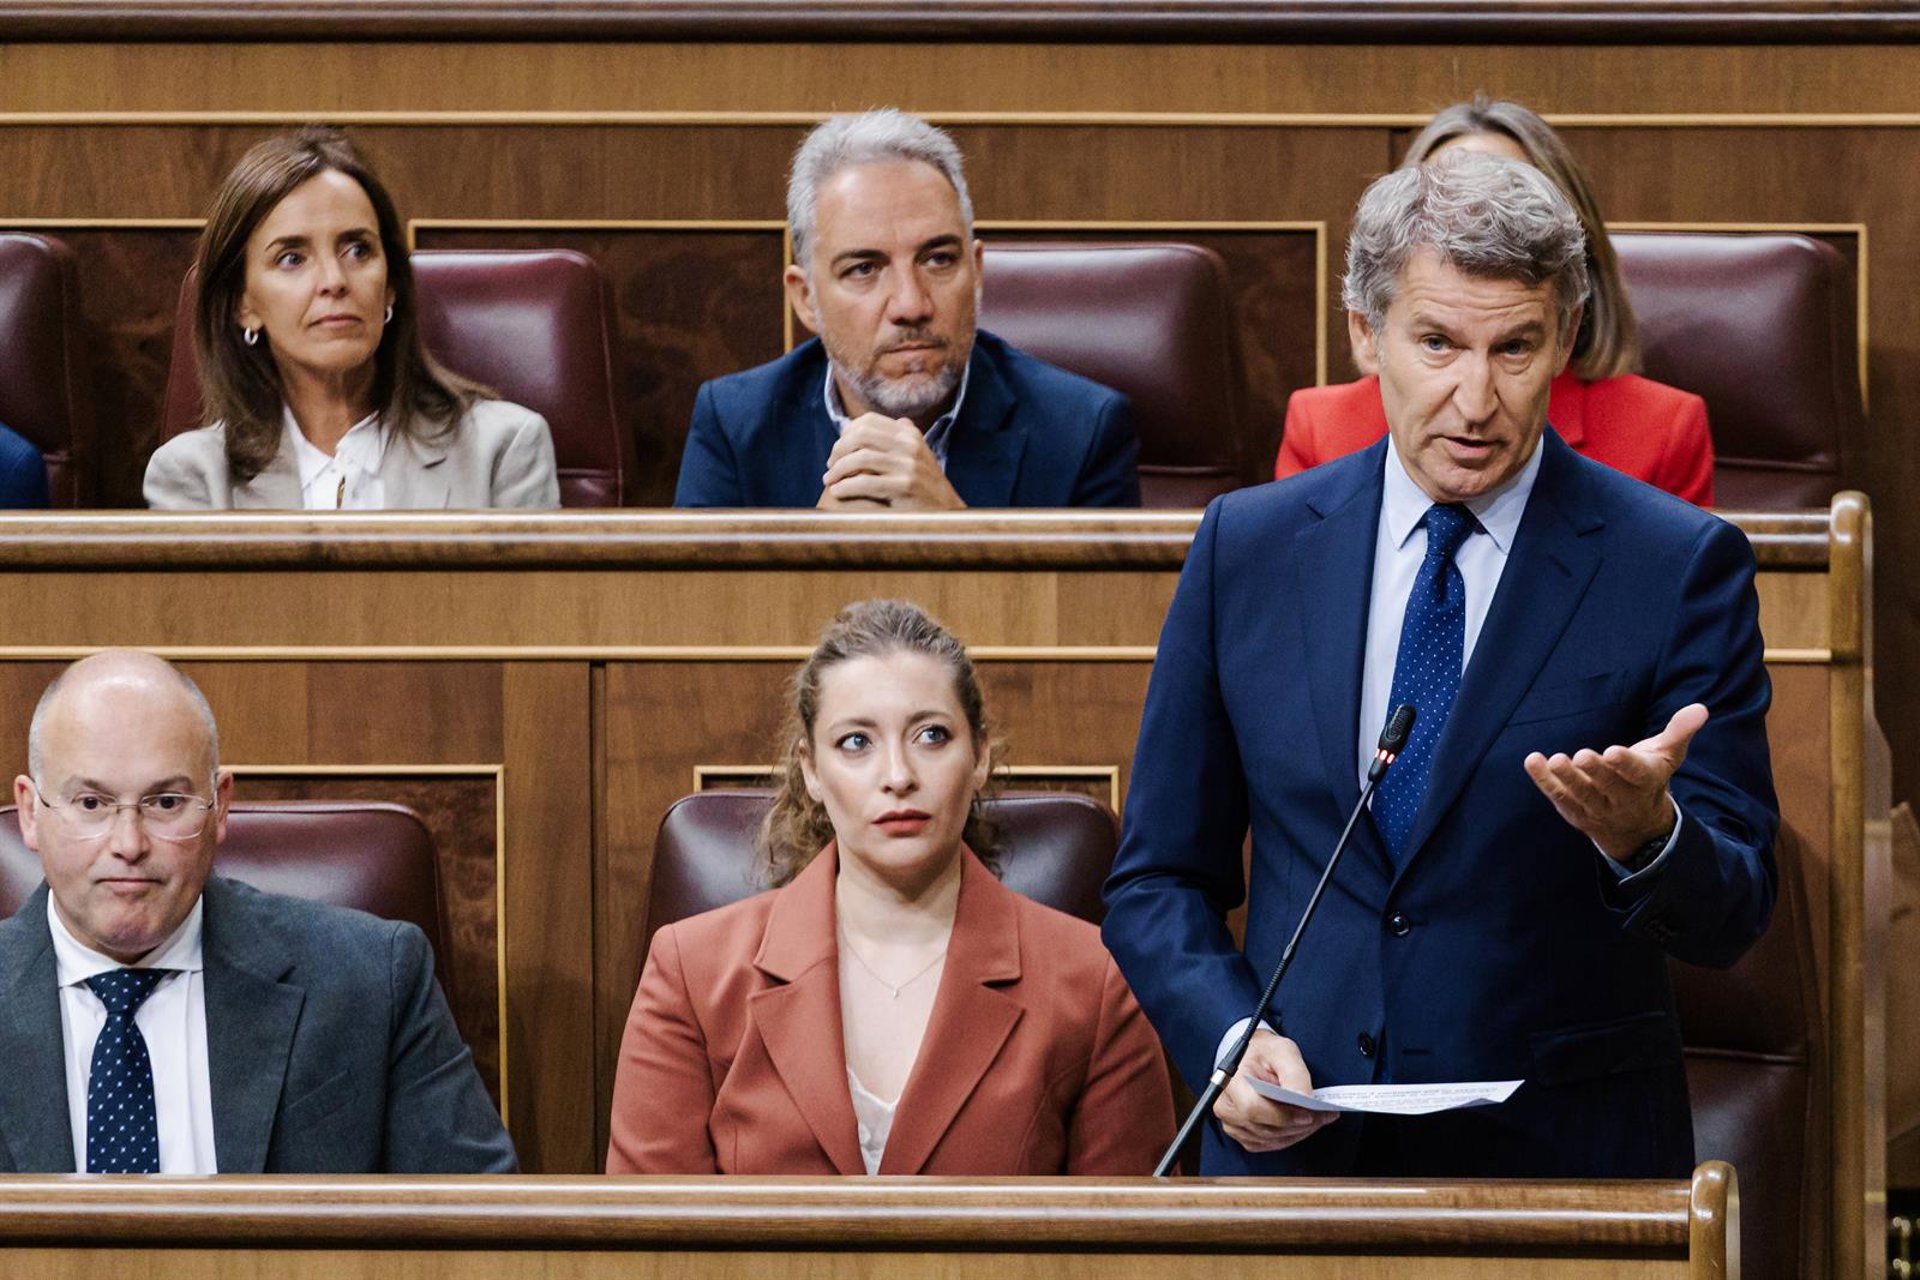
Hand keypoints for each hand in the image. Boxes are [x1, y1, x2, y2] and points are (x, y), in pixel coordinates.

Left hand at [817, 414, 965, 511]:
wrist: (947, 513)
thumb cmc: (926, 486)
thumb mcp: (920, 455)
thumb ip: (906, 439)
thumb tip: (898, 421)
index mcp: (909, 434)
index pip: (869, 421)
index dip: (846, 433)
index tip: (838, 450)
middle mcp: (909, 445)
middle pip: (860, 436)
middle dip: (838, 450)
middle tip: (830, 466)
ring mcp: (907, 465)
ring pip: (859, 458)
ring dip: (838, 470)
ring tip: (829, 481)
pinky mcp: (903, 487)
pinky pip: (864, 483)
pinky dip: (845, 487)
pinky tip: (837, 492)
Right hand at [1212, 1029, 1337, 1152]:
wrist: (1253, 1057)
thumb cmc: (1265, 1052)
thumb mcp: (1283, 1051)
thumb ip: (1294, 1074)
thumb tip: (1306, 1100)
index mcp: (1230, 1081)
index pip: (1253, 1108)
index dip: (1282, 1116)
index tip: (1309, 1115)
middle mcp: (1225, 1105)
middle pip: (1263, 1128)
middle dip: (1297, 1126)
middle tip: (1323, 1116)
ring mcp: (1231, 1122)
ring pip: (1268, 1140)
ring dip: (1297, 1133)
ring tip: (1318, 1119)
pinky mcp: (1241, 1133)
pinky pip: (1267, 1144)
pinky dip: (1288, 1138)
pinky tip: (1303, 1126)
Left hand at [1523, 702, 1707, 862]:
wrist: (1636, 826)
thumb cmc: (1649, 778)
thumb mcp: (1667, 755)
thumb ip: (1679, 732)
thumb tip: (1700, 708)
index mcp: (1646, 783)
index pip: (1637, 775)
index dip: (1625, 765)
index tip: (1613, 751)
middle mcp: (1622, 799)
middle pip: (1607, 787)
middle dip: (1595, 772)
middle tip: (1581, 755)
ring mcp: (1597, 809)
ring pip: (1581, 796)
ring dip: (1567, 779)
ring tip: (1555, 760)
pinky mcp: (1576, 812)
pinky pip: (1559, 797)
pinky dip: (1544, 781)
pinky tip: (1533, 761)